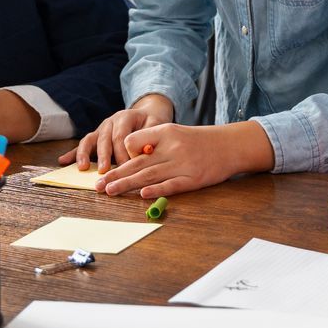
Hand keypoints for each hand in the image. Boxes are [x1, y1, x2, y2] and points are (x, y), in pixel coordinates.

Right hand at [63, 94, 174, 168]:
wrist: (145, 115)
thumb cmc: (151, 124)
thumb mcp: (156, 126)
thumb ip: (150, 137)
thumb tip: (146, 151)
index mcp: (125, 117)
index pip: (121, 135)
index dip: (123, 152)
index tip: (127, 167)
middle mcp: (110, 121)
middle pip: (104, 139)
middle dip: (104, 156)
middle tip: (105, 171)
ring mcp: (100, 128)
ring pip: (90, 140)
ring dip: (85, 154)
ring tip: (83, 168)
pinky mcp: (95, 136)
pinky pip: (83, 144)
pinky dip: (72, 153)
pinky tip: (62, 161)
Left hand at [92, 119, 274, 198]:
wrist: (229, 145)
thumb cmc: (198, 141)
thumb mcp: (175, 132)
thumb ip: (153, 141)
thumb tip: (130, 154)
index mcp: (166, 133)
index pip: (135, 141)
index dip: (123, 152)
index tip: (114, 163)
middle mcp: (172, 148)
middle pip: (137, 162)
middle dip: (116, 175)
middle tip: (98, 185)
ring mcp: (183, 164)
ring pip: (149, 175)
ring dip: (127, 185)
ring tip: (109, 191)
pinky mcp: (193, 179)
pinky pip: (171, 185)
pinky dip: (156, 190)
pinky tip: (142, 195)